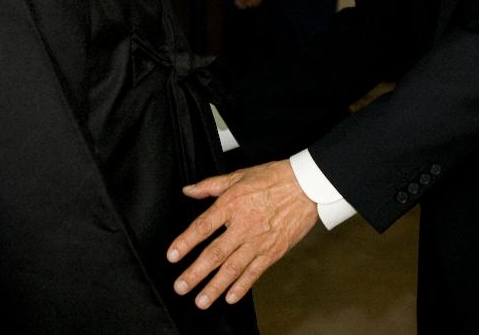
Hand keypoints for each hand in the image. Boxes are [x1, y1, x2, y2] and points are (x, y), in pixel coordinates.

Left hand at [167, 160, 317, 308]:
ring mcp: (259, 241)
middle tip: (180, 287)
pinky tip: (230, 297)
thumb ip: (210, 185)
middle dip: (195, 273)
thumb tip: (188, 190)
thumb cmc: (273, 178)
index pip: (203, 227)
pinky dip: (242, 286)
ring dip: (215, 286)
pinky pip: (255, 272)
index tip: (172, 256)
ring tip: (201, 301)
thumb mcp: (238, 176)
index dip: (185, 242)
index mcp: (231, 204)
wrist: (306, 186)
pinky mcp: (273, 251)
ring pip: (233, 268)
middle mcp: (243, 225)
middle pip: (215, 253)